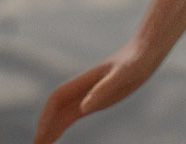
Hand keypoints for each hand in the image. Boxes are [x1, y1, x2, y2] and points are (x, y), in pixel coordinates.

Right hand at [31, 45, 156, 142]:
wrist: (146, 49)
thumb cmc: (137, 59)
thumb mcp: (124, 73)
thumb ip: (105, 87)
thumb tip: (84, 107)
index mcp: (84, 83)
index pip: (56, 102)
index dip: (45, 118)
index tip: (38, 138)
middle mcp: (82, 88)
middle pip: (54, 109)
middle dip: (43, 126)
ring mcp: (87, 93)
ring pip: (60, 112)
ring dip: (49, 127)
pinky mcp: (96, 97)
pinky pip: (71, 113)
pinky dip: (60, 125)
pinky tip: (56, 134)